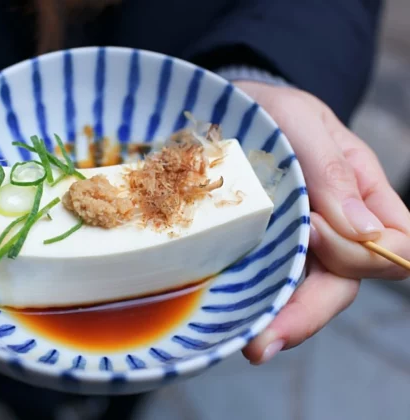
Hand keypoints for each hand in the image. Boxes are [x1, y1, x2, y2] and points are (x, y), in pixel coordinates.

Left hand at [233, 81, 409, 363]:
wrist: (232, 111)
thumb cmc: (274, 110)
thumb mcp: (302, 123)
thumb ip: (334, 170)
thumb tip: (363, 230)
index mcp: (362, 195)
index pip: (394, 246)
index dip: (361, 253)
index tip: (312, 230)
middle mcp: (336, 228)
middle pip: (344, 284)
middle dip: (310, 313)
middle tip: (267, 338)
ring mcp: (299, 243)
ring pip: (307, 295)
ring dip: (283, 322)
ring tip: (252, 345)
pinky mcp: (265, 249)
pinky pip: (272, 285)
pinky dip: (259, 306)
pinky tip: (237, 323)